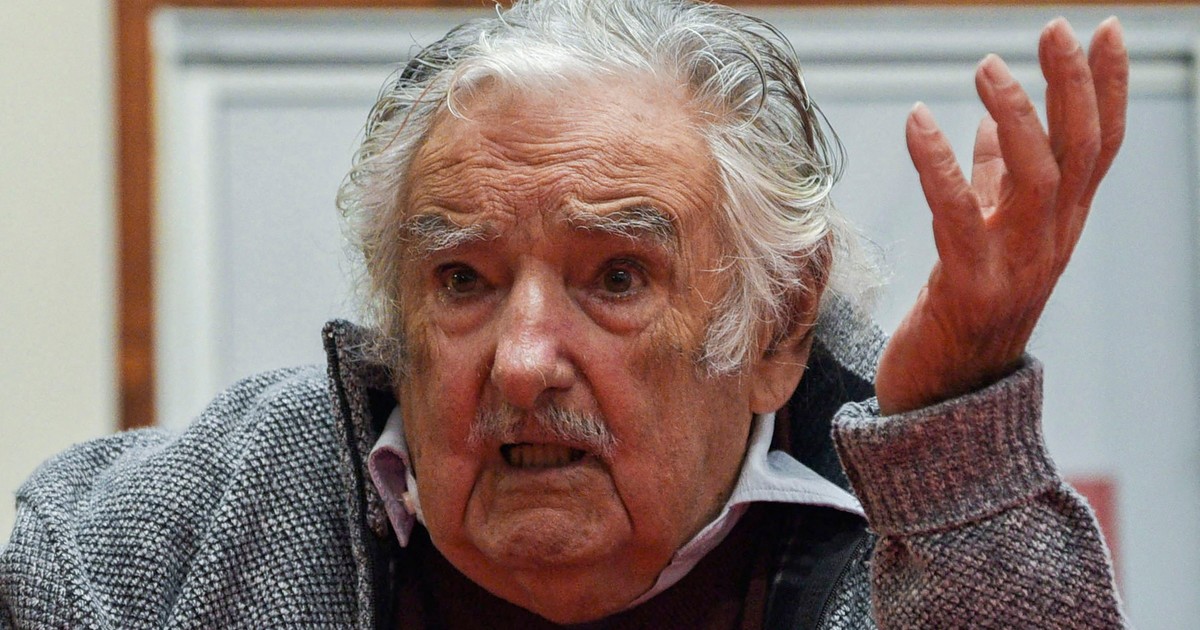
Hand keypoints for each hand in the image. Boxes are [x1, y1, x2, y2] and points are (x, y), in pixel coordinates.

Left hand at [874, 17, 1128, 414]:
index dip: (1106, 88)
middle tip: (1057, 28)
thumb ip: (994, 179)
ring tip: (988, 67)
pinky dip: (938, 163)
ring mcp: (1014, 268)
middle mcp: (1049, 242)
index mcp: (1058, 225)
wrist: (944, 400)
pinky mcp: (967, 289)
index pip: (1097, 147)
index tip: (1103, 30)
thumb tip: (998, 120)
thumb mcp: (988, 234)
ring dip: (1017, 116)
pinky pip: (957, 216)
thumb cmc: (964, 310)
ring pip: (1035, 179)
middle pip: (1078, 153)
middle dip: (1074, 85)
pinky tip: (917, 122)